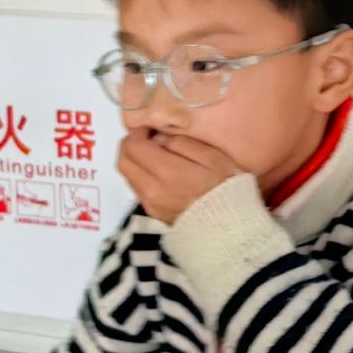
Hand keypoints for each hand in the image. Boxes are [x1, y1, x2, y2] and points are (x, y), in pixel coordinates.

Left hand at [118, 129, 245, 224]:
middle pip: (123, 161)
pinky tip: (160, 173)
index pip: (134, 146)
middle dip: (131, 145)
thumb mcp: (213, 156)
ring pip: (128, 175)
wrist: (228, 223)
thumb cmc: (225, 186)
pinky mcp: (152, 212)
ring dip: (135, 161)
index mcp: (167, 171)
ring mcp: (150, 203)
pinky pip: (137, 188)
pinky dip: (141, 175)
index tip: (151, 128)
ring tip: (155, 155)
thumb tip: (160, 138)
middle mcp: (152, 189)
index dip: (138, 132)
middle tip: (147, 138)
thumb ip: (184, 143)